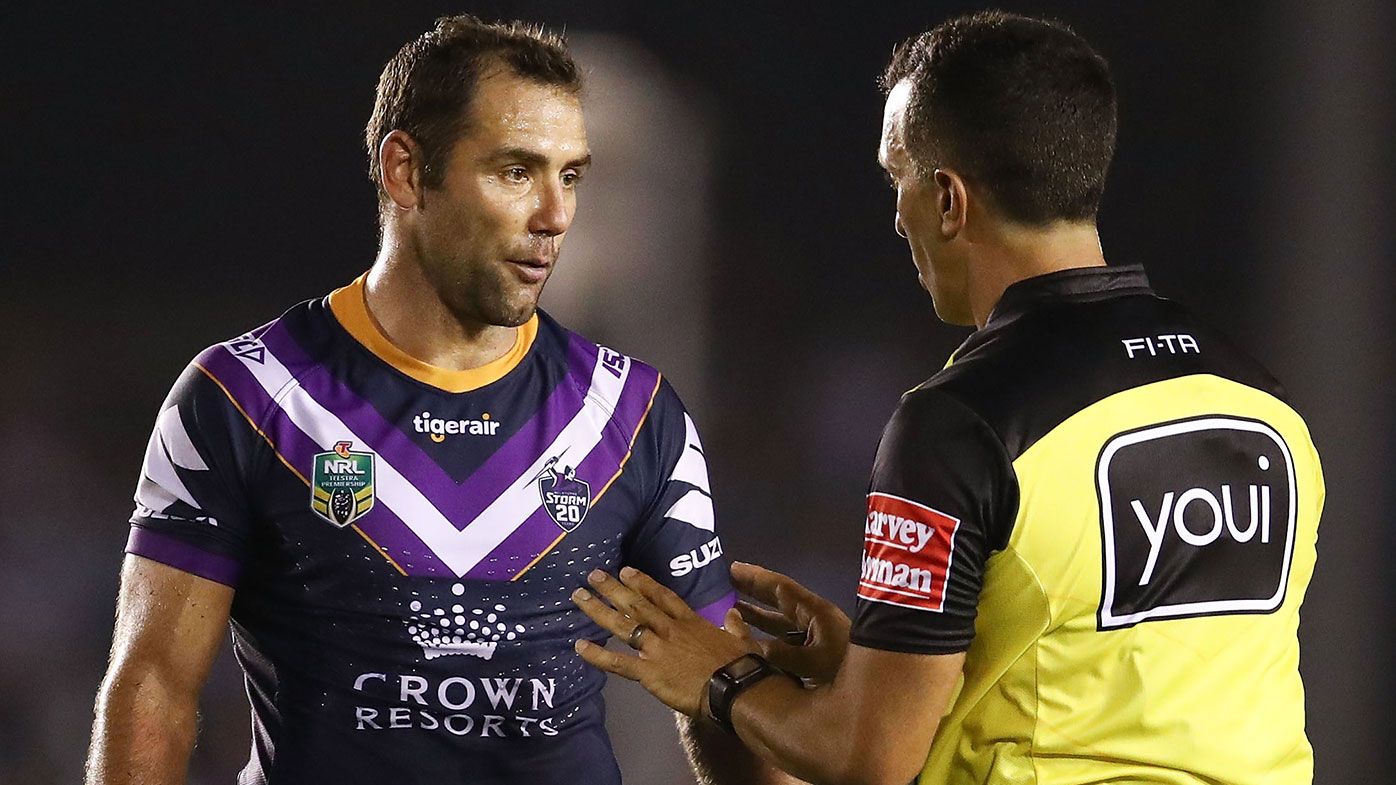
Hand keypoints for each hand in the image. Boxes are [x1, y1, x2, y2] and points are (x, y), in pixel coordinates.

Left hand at [571, 567, 757, 717]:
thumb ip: (735, 625)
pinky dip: (597, 655)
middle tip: (593, 575)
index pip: (662, 596)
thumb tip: (736, 614)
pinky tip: (578, 647)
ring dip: (599, 610)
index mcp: (690, 621)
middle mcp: (669, 629)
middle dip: (613, 588)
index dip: (643, 582)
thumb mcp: (741, 638)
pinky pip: (618, 662)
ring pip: (623, 625)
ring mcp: (656, 648)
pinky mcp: (649, 671)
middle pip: (636, 604)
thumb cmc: (740, 664)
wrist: (734, 687)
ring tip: (579, 596)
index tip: (626, 570)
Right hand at [730, 561, 849, 685]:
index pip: (782, 589)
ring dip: (756, 616)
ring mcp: (814, 640)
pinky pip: (782, 640)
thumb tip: (755, 644)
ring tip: (731, 610)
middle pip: (779, 602)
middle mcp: (815, 623)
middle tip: (727, 582)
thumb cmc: (846, 674)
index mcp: (817, 615)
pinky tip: (748, 642)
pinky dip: (763, 637)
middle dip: (754, 592)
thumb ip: (780, 653)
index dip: (757, 579)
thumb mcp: (812, 662)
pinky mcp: (813, 658)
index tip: (733, 568)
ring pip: (779, 623)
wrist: (875, 698)